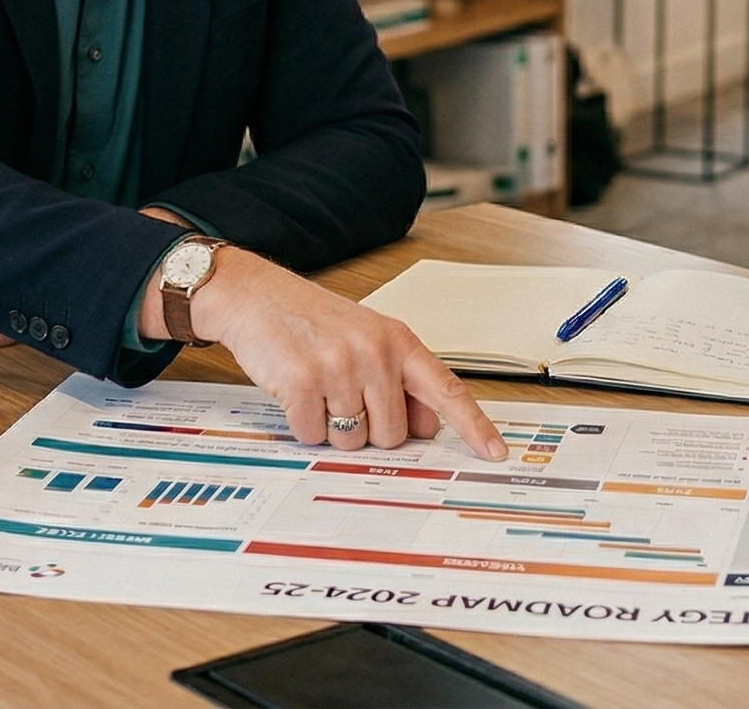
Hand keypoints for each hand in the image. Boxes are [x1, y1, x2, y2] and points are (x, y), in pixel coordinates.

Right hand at [161, 248, 508, 460]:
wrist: (254, 295)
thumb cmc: (312, 320)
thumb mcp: (367, 337)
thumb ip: (401, 379)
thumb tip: (428, 427)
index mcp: (398, 340)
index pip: (446, 389)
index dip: (474, 425)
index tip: (495, 453)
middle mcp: (374, 352)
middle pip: (391, 435)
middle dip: (368, 431)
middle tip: (344, 398)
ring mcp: (338, 367)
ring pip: (352, 441)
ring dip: (333, 429)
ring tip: (318, 389)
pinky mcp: (301, 383)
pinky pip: (314, 436)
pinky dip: (303, 425)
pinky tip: (296, 393)